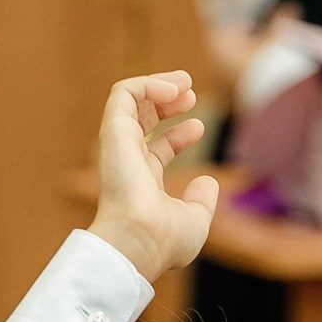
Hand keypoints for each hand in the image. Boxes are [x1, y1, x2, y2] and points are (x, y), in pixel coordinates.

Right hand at [87, 71, 218, 281]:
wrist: (139, 240)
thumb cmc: (164, 239)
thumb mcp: (194, 221)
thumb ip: (202, 201)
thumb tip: (208, 181)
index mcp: (143, 182)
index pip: (157, 149)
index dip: (179, 135)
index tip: (199, 127)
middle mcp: (128, 162)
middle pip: (142, 119)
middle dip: (166, 101)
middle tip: (191, 93)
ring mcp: (119, 145)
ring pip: (130, 100)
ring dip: (158, 84)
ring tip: (185, 81)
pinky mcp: (113, 130)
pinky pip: (124, 92)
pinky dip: (148, 83)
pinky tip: (172, 90)